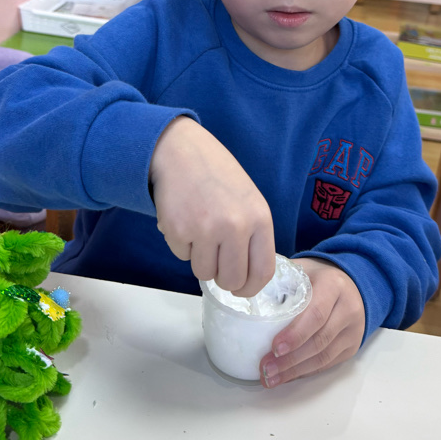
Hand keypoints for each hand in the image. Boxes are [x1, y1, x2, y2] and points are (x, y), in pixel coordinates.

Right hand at [149, 117, 275, 296]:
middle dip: (222, 278)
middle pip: (232, 280)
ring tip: (199, 230)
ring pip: (203, 273)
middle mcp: (235, 225)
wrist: (180, 149)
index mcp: (259, 218)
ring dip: (199, 259)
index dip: (250, 287)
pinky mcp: (178, 230)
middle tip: (215, 261)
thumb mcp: (248, 199)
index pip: (263, 271)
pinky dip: (181, 244)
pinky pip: (182, 256)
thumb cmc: (216, 174)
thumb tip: (246, 276)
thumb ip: (252, 235)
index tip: (241, 290)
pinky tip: (184, 218)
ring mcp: (205, 229)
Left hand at [259, 257, 364, 387]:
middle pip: (320, 340)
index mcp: (333, 285)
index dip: (295, 334)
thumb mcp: (302, 269)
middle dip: (291, 359)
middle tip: (266, 368)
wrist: (350, 283)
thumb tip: (246, 291)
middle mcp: (348, 308)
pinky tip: (286, 376)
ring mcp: (353, 330)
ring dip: (295, 371)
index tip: (274, 348)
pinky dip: (305, 372)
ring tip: (271, 377)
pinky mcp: (352, 346)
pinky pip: (328, 364)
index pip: (316, 314)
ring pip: (324, 356)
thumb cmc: (317, 277)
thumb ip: (279, 278)